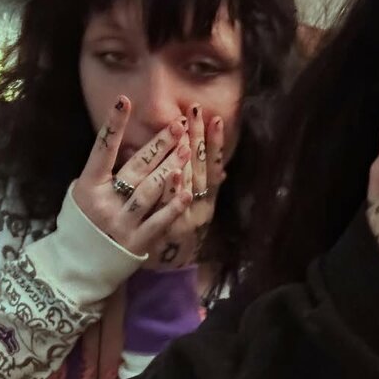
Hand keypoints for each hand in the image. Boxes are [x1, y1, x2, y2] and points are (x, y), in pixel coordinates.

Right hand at [71, 96, 193, 256]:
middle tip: (178, 125)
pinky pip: (159, 220)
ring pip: (151, 190)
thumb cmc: (82, 223)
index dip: (114, 125)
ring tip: (187, 149)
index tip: (125, 100)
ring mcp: (122, 222)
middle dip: (159, 145)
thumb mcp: (81, 193)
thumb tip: (124, 146)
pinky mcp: (137, 241)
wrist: (79, 264)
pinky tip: (189, 190)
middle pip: (136, 167)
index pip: (102, 149)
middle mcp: (105, 202)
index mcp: (88, 186)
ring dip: (171, 167)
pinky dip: (174, 205)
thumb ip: (101, 173)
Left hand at [146, 106, 226, 270]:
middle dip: (197, 138)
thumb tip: (221, 170)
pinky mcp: (164, 233)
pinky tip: (174, 173)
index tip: (215, 118)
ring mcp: (182, 221)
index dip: (215, 144)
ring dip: (184, 156)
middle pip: (199, 170)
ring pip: (187, 185)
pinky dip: (175, 192)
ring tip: (182, 127)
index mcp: (206, 202)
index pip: (211, 167)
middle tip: (195, 110)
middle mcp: (199, 210)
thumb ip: (203, 191)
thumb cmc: (173, 236)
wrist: (157, 267)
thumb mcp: (192, 213)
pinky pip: (170, 210)